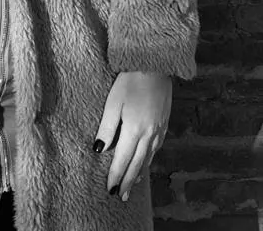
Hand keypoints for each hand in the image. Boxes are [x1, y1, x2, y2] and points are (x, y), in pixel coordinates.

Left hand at [94, 71, 171, 201]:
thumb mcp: (113, 102)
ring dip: (139, 172)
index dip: (116, 176)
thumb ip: (106, 127)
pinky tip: (145, 161)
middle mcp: (149, 134)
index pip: (123, 160)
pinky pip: (156, 148)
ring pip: (148, 158)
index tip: (110, 190)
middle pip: (137, 164)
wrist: (155, 66)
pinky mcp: (164, 123)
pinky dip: (148, 159)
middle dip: (128, 181)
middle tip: (121, 197)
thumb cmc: (130, 81)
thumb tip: (99, 149)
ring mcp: (159, 129)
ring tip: (131, 184)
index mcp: (135, 129)